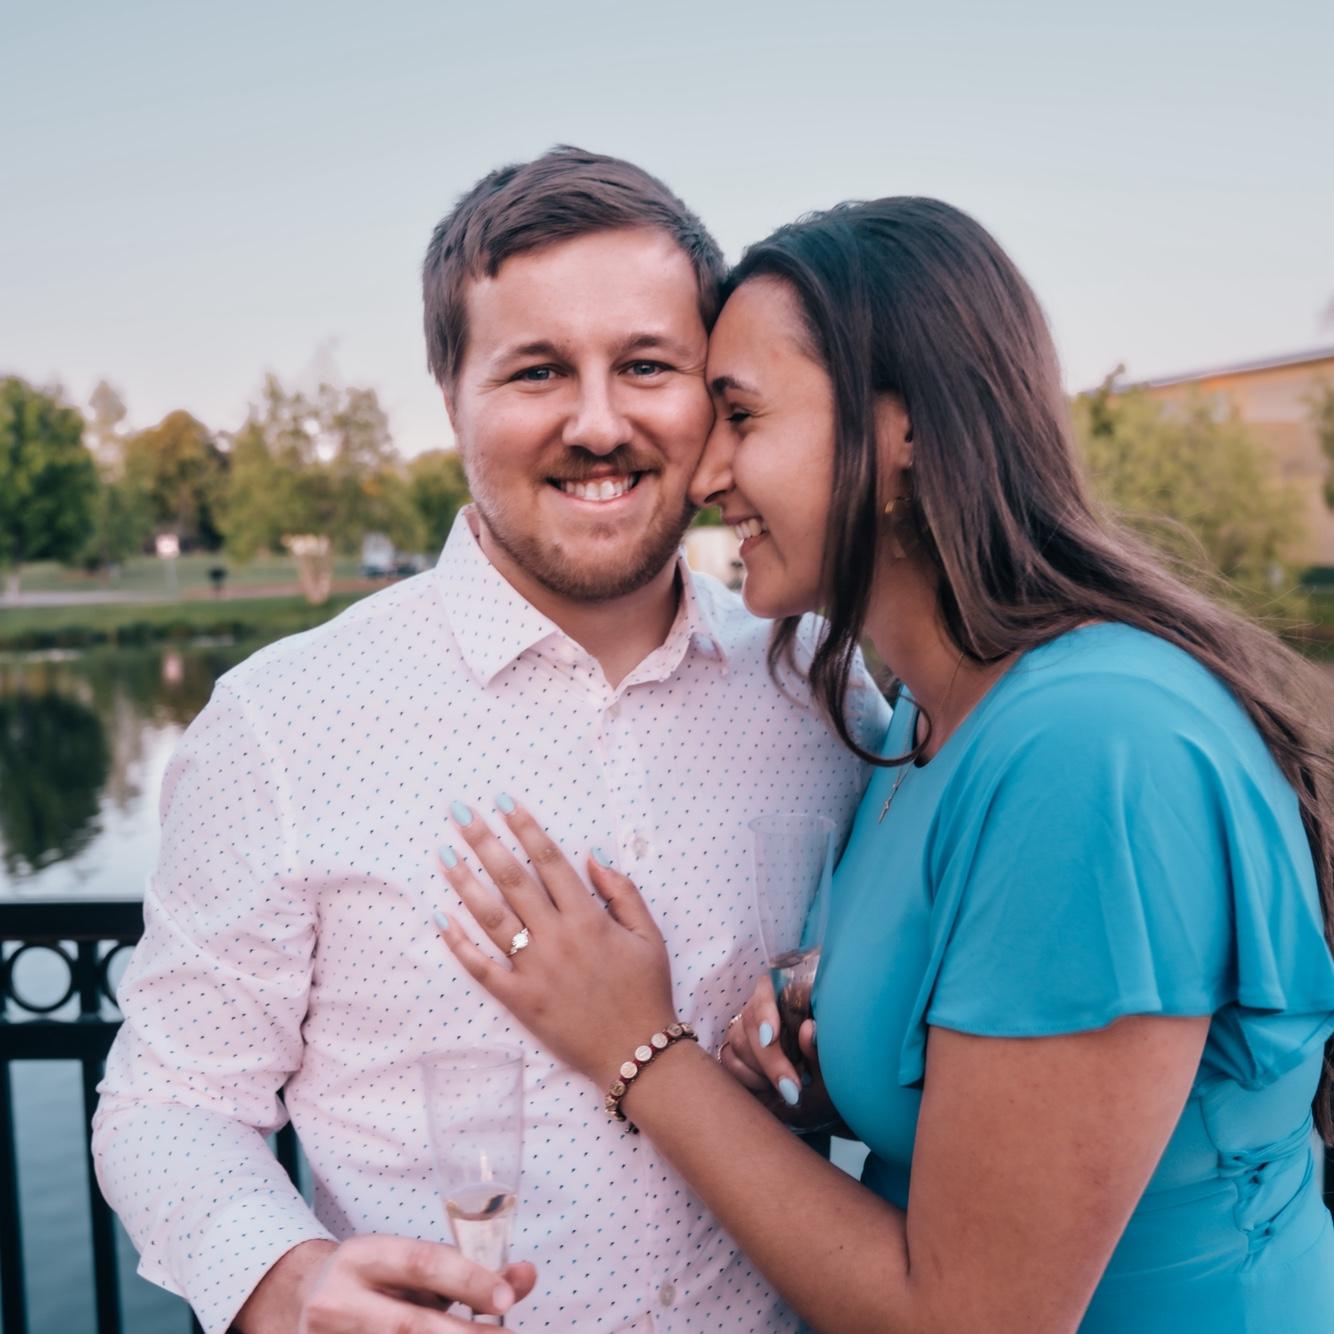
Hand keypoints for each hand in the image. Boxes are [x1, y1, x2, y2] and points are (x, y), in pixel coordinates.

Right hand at [236, 1235, 535, 1332]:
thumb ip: (471, 1270)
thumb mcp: (414, 1265)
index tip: (505, 1299)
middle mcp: (337, 1301)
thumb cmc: (379, 1281)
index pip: (420, 1263)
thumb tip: (527, 1276)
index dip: (466, 1280)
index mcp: (362, 1256)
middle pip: (409, 1325)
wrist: (303, 1303)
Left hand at [433, 800, 677, 1088]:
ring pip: (492, 917)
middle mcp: (558, 938)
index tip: (504, 801)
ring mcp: (535, 969)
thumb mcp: (649, 935)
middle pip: (513, 879)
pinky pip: (483, 968)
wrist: (638, 1053)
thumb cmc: (647, 991)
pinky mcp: (520, 1000)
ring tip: (444, 854)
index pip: (550, 861)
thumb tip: (591, 856)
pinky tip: (443, 917)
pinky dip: (461, 944)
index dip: (525, 828)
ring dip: (465, 883)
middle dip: (484, 842)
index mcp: (589, 918)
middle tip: (460, 813)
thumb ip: (622, 893)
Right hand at [718, 974, 843, 1134]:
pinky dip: (750, 1078)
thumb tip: (809, 1030)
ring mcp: (745, 1025)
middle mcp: (764, 1005)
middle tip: (792, 1088)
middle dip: (771, 1059)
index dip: (766, 1010)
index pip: (768, 988)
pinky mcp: (733, 1048)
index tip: (771, 1037)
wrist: (820, 1090)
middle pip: (752, 1019)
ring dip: (762, 1070)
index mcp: (790, 995)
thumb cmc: (829, 1067)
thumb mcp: (831, 1060)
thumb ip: (820, 1045)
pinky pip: (730, 1061)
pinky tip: (769, 1086)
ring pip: (739, 1041)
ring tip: (788, 1089)